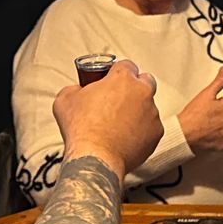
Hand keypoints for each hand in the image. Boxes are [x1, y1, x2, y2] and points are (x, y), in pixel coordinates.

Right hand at [53, 60, 162, 177]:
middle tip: (119, 99)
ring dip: (137, 112)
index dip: (116, 73)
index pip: (126, 65)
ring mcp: (152, 113)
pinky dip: (141, 132)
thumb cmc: (80, 128)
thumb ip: (76, 88)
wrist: (95, 158)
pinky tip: (125, 139)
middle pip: (145, 81)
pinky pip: (150, 128)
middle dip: (134, 87)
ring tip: (118, 126)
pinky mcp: (156, 133)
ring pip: (148, 107)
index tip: (110, 82)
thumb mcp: (66, 99)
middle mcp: (142, 92)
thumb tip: (79, 90)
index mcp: (122, 78)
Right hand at [178, 67, 222, 153]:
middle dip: (216, 116)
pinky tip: (205, 135)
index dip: (213, 105)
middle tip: (203, 117)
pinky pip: (220, 140)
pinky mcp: (222, 146)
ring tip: (203, 125)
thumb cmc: (193, 115)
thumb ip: (219, 81)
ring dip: (216, 127)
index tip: (205, 109)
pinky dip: (215, 138)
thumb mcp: (206, 93)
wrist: (184, 134)